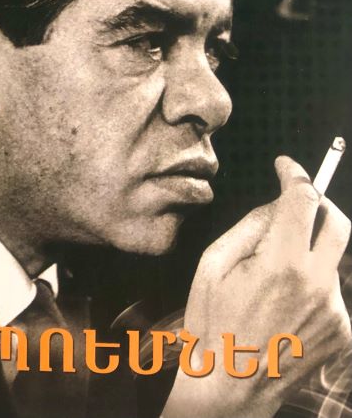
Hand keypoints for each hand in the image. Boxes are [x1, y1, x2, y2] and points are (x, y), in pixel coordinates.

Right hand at [163, 156, 351, 417]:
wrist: (230, 386)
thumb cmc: (213, 323)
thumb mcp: (212, 264)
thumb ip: (250, 226)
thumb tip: (277, 206)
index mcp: (281, 264)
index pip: (302, 199)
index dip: (294, 174)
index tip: (285, 165)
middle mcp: (317, 284)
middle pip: (337, 222)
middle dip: (318, 205)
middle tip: (295, 208)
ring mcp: (334, 310)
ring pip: (331, 258)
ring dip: (308, 253)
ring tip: (274, 281)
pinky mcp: (342, 331)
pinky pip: (331, 289)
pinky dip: (312, 284)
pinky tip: (285, 306)